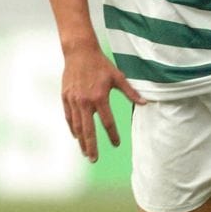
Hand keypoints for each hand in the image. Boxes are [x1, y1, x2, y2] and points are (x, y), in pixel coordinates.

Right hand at [61, 44, 145, 161]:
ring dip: (81, 141)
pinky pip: (69, 117)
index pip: (107, 122)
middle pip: (88, 130)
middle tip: (94, 159)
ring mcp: (73, 100)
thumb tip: (145, 103)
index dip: (112, 135)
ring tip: (85, 152)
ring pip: (77, 126)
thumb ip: (131, 92)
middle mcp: (85, 101)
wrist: (79, 52)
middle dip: (91, 146)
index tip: (117, 144)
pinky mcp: (65, 97)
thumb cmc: (100, 64)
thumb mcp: (118, 77)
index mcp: (99, 97)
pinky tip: (77, 136)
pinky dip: (73, 128)